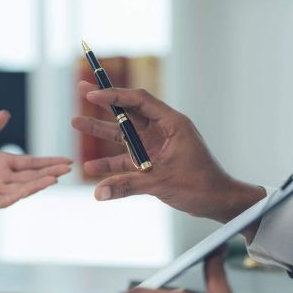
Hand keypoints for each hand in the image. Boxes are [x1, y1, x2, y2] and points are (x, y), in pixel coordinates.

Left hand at [0, 111, 71, 212]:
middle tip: (68, 169)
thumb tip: (5, 113)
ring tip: (54, 178)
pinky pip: (4, 199)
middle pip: (30, 176)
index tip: (66, 161)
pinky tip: (30, 189)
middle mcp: (1, 179)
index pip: (30, 163)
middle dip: (49, 172)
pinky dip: (18, 195)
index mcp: (2, 164)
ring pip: (21, 188)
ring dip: (38, 184)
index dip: (48, 162)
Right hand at [72, 81, 263, 223]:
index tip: (92, 93)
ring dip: (101, 131)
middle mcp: (161, 131)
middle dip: (104, 103)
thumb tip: (99, 193)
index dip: (114, 95)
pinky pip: (126, 160)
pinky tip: (90, 166)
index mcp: (171, 124)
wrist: (216, 202)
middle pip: (128, 112)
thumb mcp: (162, 182)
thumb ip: (128, 186)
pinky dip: (110, 164)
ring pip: (123, 135)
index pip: (139, 101)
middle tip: (80, 89)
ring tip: (76, 122)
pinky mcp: (151, 164)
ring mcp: (155, 147)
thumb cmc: (201, 186)